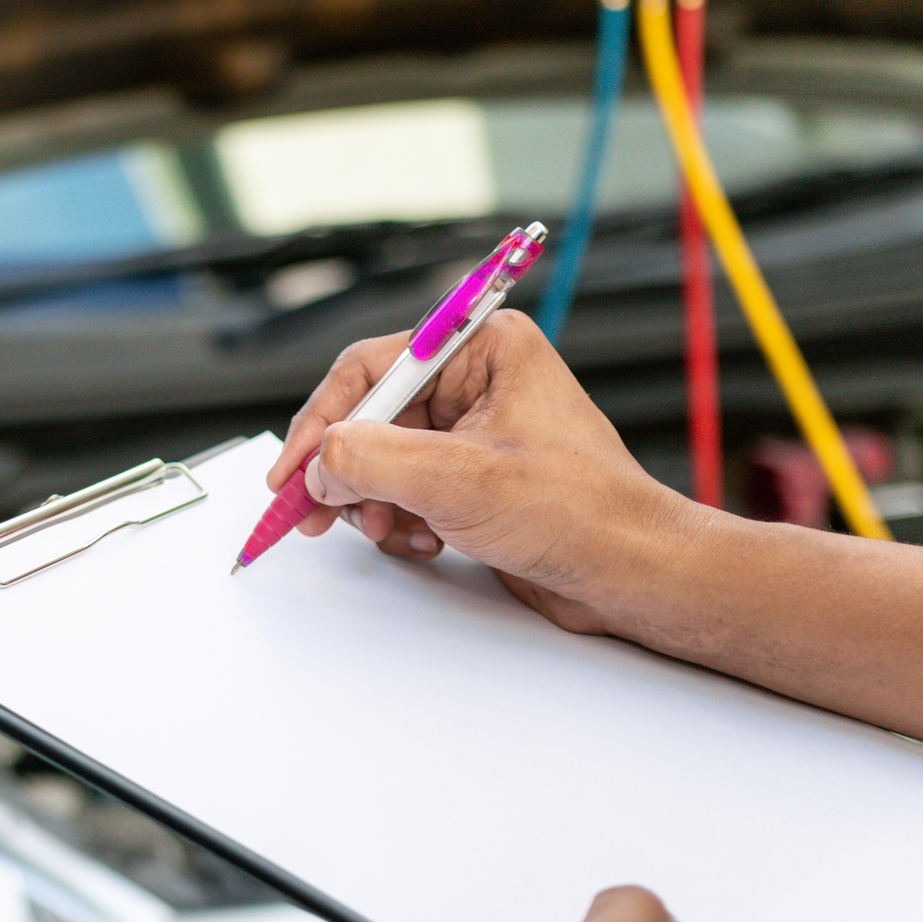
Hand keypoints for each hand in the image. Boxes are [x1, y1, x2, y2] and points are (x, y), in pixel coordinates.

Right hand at [266, 309, 704, 634]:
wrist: (630, 574)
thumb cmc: (579, 512)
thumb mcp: (456, 480)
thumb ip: (370, 460)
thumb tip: (319, 462)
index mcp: (483, 347)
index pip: (369, 369)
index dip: (322, 422)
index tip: (292, 472)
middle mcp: (478, 380)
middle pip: (371, 416)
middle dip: (346, 471)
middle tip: (314, 514)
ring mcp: (476, 431)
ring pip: (383, 458)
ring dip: (374, 501)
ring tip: (390, 531)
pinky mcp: (475, 477)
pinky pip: (407, 488)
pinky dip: (400, 518)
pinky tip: (423, 541)